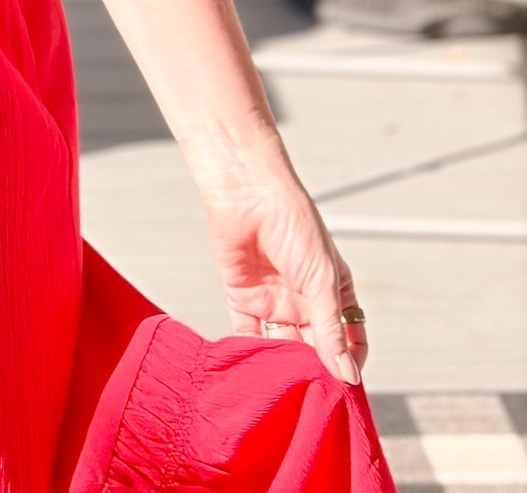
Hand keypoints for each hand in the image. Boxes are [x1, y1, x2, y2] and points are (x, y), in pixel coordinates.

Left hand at [200, 167, 366, 385]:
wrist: (249, 195)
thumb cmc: (296, 227)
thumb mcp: (323, 281)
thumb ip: (331, 331)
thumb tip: (348, 377)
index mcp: (333, 291)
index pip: (348, 337)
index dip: (350, 362)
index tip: (348, 388)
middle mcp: (305, 300)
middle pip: (314, 347)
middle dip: (315, 372)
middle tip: (315, 400)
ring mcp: (274, 300)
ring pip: (282, 346)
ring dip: (284, 367)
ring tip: (288, 390)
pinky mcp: (243, 298)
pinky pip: (248, 335)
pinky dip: (252, 354)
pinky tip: (257, 373)